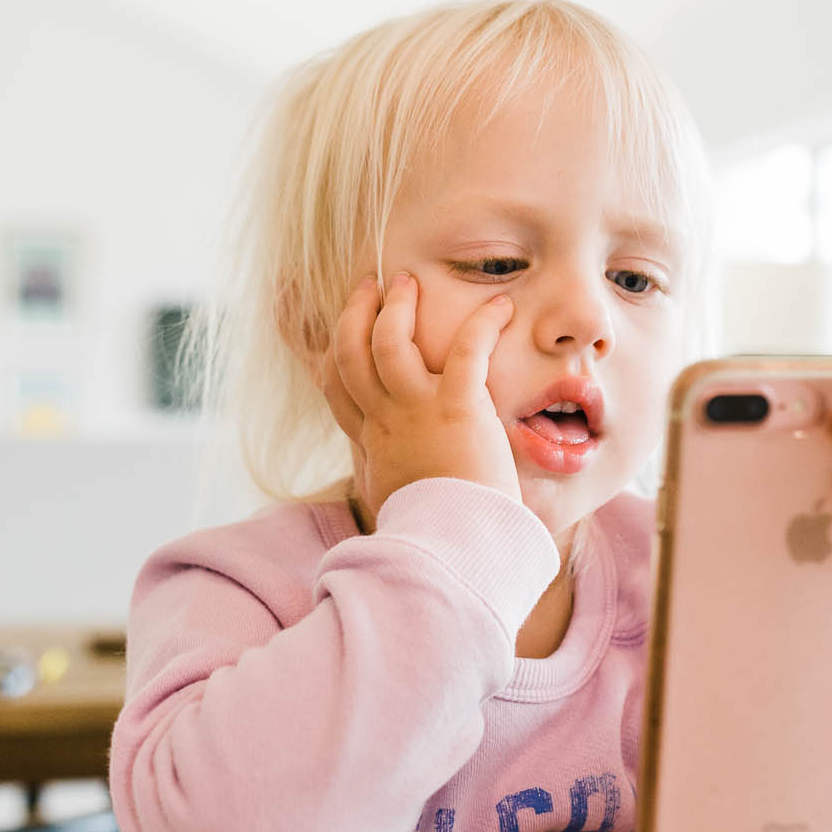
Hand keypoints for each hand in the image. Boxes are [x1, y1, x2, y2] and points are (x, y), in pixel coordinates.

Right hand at [319, 271, 519, 525]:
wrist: (454, 548)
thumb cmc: (434, 534)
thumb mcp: (395, 507)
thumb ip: (391, 487)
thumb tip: (390, 496)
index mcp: (373, 442)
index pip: (335, 388)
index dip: (328, 352)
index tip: (334, 330)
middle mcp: (385, 421)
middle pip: (350, 353)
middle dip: (356, 313)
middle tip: (371, 286)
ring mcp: (416, 412)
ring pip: (389, 341)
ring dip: (397, 307)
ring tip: (407, 283)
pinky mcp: (457, 408)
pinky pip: (466, 351)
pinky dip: (484, 324)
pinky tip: (502, 307)